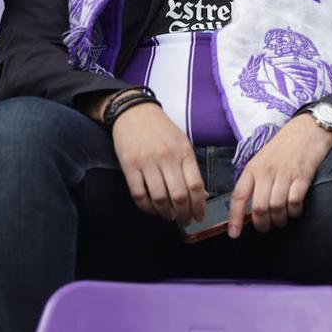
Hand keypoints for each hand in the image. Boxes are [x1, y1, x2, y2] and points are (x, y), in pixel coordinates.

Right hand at [111, 102, 206, 224]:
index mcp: (183, 152)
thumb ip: (190, 168)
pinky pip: (138, 194)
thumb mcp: (182, 143)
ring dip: (165, 213)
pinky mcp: (129, 166)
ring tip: (168, 216)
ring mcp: (147, 162)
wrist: (134, 111)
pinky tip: (151, 208)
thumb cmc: (161, 129)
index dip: (199, 206)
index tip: (199, 216)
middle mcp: (167, 157)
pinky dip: (146, 206)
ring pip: (159, 198)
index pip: (196, 186)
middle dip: (184, 214)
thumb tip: (202, 195)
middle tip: (184, 221)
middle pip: (179, 196)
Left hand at [227, 114, 331, 236]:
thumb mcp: (262, 159)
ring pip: (276, 207)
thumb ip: (255, 180)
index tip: (234, 234)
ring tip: (282, 220)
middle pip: (259, 207)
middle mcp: (266, 171)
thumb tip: (249, 208)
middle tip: (267, 228)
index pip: (239, 196)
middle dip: (262, 224)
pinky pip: (295, 201)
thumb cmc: (283, 147)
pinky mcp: (303, 175)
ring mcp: (285, 173)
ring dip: (280, 220)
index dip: (235, 218)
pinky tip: (295, 211)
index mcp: (253, 168)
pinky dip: (295, 212)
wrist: (308, 128)